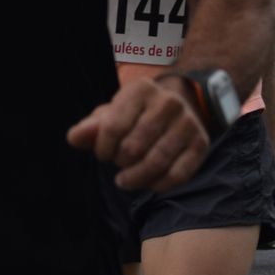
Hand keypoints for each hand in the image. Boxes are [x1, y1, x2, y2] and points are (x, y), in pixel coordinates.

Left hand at [66, 73, 209, 192]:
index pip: (113, 127)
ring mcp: (187, 122)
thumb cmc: (135, 114)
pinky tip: (149, 184)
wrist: (177, 108)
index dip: (102, 149)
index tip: (103, 155)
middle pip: (133, 148)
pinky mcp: (201, 143)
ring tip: (125, 181)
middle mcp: (168, 102)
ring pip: (156, 163)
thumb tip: (73, 138)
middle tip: (119, 163)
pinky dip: (159, 185)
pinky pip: (178, 175)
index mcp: (140, 89)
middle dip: (120, 162)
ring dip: (135, 178)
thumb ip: (91, 127)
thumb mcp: (112, 114)